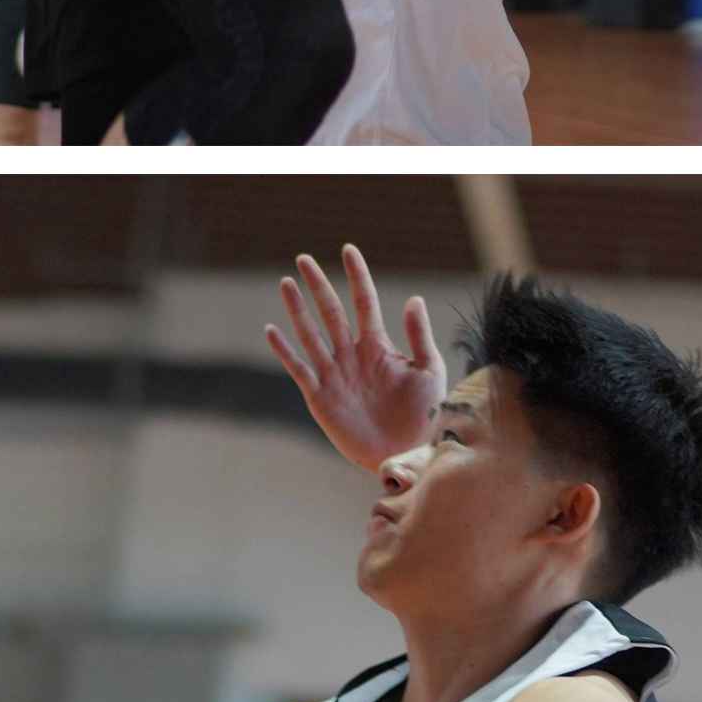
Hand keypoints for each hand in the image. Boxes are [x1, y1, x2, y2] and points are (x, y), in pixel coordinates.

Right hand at [265, 243, 444, 471]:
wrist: (410, 451)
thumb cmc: (427, 414)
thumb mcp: (429, 371)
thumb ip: (419, 336)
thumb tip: (413, 298)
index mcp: (379, 347)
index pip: (365, 302)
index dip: (357, 276)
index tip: (349, 250)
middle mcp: (353, 355)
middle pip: (332, 312)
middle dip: (318, 286)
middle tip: (304, 258)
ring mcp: (334, 374)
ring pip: (311, 333)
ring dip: (298, 309)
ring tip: (286, 282)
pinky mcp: (320, 396)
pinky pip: (298, 367)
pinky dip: (284, 349)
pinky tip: (272, 329)